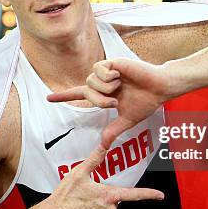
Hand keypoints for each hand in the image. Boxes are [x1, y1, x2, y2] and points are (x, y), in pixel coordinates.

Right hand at [44, 144, 163, 208]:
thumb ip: (95, 158)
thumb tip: (104, 144)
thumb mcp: (79, 173)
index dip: (149, 194)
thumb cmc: (65, 195)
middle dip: (104, 199)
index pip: (134, 195)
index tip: (160, 195)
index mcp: (108, 195)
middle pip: (113, 202)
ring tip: (82, 207)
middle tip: (87, 196)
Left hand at [47, 58, 170, 147]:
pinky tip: (120, 76)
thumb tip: (103, 145)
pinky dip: (109, 77)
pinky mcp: (113, 63)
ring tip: (121, 87)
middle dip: (99, 101)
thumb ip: (113, 130)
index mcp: (104, 93)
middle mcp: (102, 81)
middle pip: (86, 90)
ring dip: (105, 89)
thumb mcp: (127, 120)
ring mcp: (107, 71)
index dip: (64, 96)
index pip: (79, 94)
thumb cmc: (146, 101)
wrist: (160, 89)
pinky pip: (99, 70)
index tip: (48, 99)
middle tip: (115, 102)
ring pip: (91, 80)